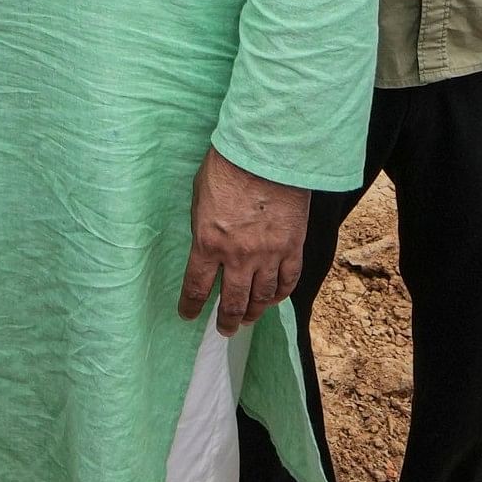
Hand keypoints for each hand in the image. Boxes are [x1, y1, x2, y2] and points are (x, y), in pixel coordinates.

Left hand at [179, 149, 307, 335]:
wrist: (267, 152)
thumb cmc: (227, 167)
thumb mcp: (199, 197)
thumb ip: (203, 227)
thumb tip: (206, 245)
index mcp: (208, 243)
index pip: (196, 287)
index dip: (191, 306)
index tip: (188, 315)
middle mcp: (238, 256)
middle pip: (232, 301)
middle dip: (226, 319)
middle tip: (224, 329)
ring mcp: (268, 254)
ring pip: (261, 297)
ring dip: (253, 312)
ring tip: (247, 319)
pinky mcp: (292, 247)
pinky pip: (288, 281)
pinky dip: (280, 294)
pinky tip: (274, 299)